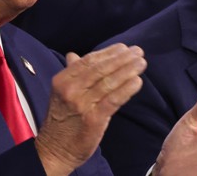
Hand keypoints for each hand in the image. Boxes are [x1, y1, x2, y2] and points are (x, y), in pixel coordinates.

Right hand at [35, 44, 145, 175]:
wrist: (55, 149)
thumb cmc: (62, 120)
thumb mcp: (61, 93)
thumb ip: (71, 73)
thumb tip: (74, 55)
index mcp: (62, 80)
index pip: (89, 60)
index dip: (108, 52)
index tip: (124, 47)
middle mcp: (70, 90)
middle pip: (101, 69)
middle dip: (122, 58)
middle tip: (138, 52)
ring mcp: (81, 104)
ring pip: (109, 82)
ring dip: (128, 70)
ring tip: (142, 63)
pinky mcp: (93, 119)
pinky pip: (113, 100)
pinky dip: (127, 89)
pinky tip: (137, 82)